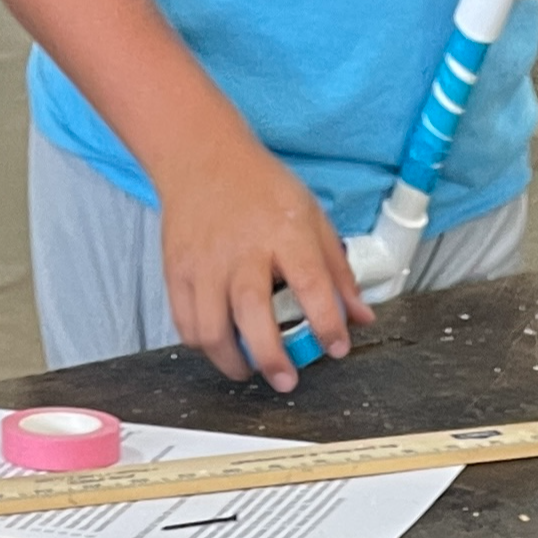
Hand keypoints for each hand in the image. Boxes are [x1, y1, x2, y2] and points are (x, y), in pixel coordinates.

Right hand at [153, 130, 371, 391]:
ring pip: (211, 328)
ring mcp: (204, 262)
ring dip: (232, 360)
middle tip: (286, 380)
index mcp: (284, 232)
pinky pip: (186, 323)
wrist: (203, 157)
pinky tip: (222, 346)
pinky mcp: (176, 271)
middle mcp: (242, 250)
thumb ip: (337, 271)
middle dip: (270, 356)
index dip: (327, 323)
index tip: (336, 348)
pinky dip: (204, 345)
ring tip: (250, 369)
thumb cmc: (261, 188)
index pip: (310, 283)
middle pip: (251, 313)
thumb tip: (361, 317)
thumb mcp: (312, 217)